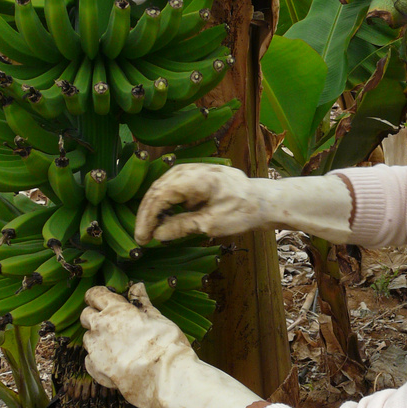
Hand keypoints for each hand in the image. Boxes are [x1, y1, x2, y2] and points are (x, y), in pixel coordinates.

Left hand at [80, 283, 261, 407]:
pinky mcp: (97, 370)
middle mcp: (101, 328)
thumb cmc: (168, 345)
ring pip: (87, 339)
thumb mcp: (158, 318)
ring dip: (97, 339)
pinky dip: (98, 359)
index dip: (97, 295)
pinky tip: (114, 362)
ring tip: (116, 345)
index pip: (95, 294)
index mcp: (116, 311)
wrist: (168, 379)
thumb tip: (137, 286)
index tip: (104, 299)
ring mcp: (96, 350)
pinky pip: (89, 360)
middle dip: (95, 316)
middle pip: (86, 316)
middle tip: (111, 322)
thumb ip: (143, 303)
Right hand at [134, 164, 265, 243]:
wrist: (264, 201)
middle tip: (142, 237)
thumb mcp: (211, 224)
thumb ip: (181, 226)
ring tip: (149, 230)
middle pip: (158, 189)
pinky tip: (163, 219)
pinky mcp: (196, 176)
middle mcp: (192, 169)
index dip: (147, 218)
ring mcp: (193, 170)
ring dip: (154, 208)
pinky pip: (173, 187)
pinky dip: (165, 203)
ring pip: (163, 187)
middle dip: (147, 214)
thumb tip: (157, 234)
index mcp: (196, 178)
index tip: (142, 238)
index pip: (159, 195)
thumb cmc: (242, 211)